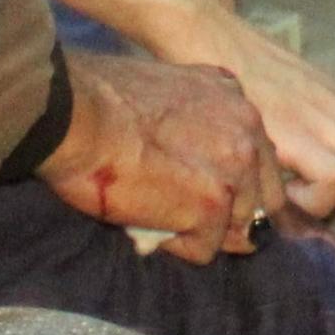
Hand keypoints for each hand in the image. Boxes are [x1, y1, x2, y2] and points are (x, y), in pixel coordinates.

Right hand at [38, 51, 287, 262]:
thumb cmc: (100, 97)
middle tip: (186, 217)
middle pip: (259, 198)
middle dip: (229, 215)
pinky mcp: (211, 207)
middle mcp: (247, 131)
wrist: (75, 112)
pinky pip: (203, 248)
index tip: (205, 192)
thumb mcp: (170, 86)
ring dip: (199, 231)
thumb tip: (195, 153)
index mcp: (236, 99)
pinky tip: (145, 222)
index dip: (235, 184)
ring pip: (235, 227)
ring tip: (156, 215)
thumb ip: (199, 115)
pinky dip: (174, 245)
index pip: (258, 159)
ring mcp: (234, 170)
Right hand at [212, 18, 334, 280]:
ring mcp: (320, 116)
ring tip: (295, 203)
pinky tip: (275, 195)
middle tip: (331, 225)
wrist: (199, 27)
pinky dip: (310, 200)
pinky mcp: (291, 125)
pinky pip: (330, 177)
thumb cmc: (227, 72)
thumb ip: (299, 150)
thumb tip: (302, 209)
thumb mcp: (279, 109)